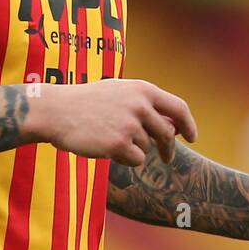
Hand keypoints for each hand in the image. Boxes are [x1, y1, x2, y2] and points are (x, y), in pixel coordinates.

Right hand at [26, 78, 197, 167]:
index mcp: (142, 90)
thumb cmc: (88, 103)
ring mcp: (130, 125)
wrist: (56, 111)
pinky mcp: (118, 144)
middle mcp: (140, 105)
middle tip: (167, 158)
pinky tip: (106, 147)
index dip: (189, 124)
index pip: (178, 108)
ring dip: (134, 149)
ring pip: (147, 148)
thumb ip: (147, 105)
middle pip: (167, 133)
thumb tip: (175, 126)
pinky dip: (125, 159)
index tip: (192, 137)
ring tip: (110, 137)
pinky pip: (136, 160)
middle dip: (169, 148)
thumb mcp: (120, 93)